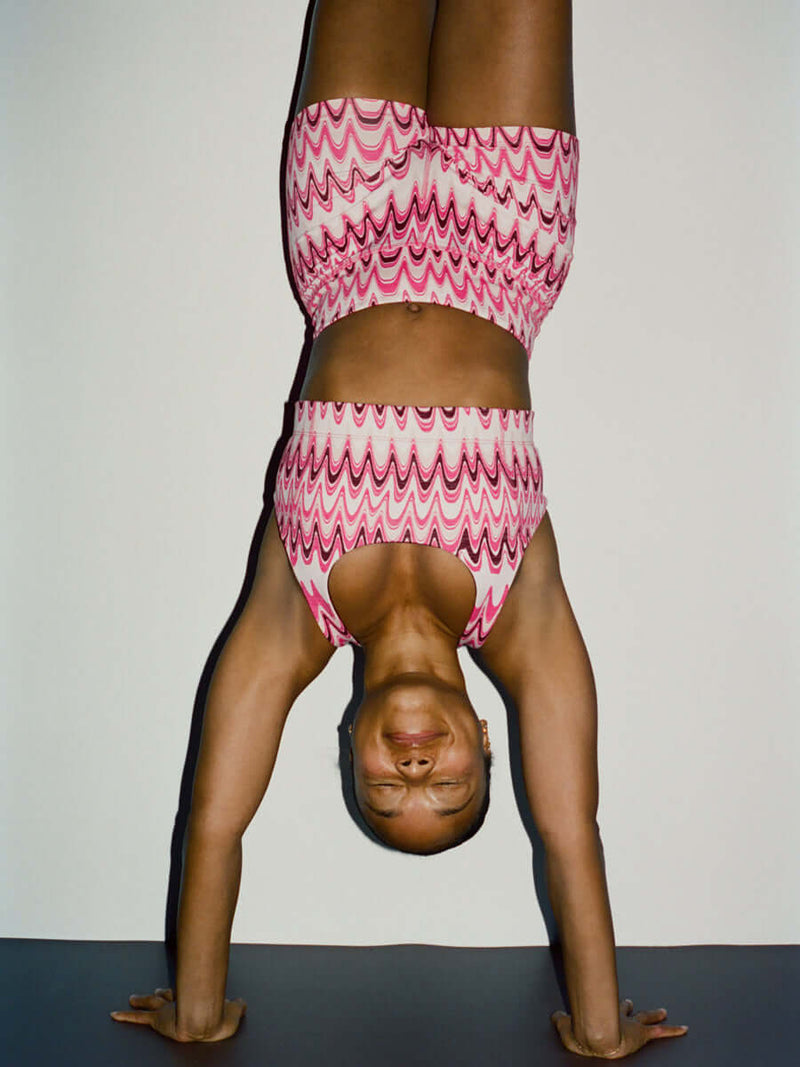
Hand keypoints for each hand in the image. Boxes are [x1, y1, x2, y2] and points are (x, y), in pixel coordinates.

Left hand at [111, 987, 246, 1042]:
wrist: (206, 1024)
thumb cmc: (219, 1019)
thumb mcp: (233, 1013)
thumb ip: (237, 1007)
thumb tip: (242, 1003)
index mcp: (194, 1001)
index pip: (184, 995)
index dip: (178, 994)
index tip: (174, 992)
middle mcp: (179, 1003)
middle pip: (166, 996)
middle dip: (160, 994)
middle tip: (156, 992)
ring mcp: (166, 1011)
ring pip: (150, 1004)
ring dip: (141, 1000)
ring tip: (132, 998)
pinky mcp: (157, 1021)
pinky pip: (138, 1018)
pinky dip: (125, 1016)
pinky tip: (114, 1014)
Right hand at [551, 998, 687, 1057]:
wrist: (597, 1038)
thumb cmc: (583, 1036)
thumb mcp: (566, 1030)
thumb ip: (561, 1023)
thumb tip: (555, 1015)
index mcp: (603, 1017)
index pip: (608, 1009)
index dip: (611, 1006)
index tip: (614, 1001)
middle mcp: (619, 1018)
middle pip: (627, 1010)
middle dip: (630, 1008)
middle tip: (631, 1002)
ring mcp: (633, 1026)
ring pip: (647, 1018)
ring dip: (655, 1015)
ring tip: (664, 1012)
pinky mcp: (642, 1035)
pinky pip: (661, 1033)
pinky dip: (674, 1030)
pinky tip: (685, 1029)